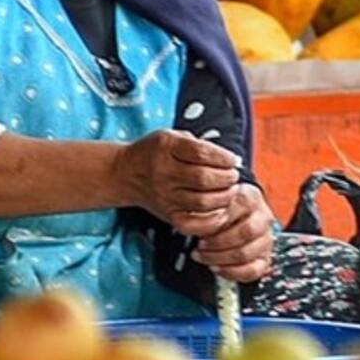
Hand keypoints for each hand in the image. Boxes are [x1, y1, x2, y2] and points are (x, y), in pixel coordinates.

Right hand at [113, 129, 240, 236]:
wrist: (126, 173)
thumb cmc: (156, 152)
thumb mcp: (173, 136)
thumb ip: (199, 145)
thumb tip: (231, 160)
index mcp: (166, 147)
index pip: (200, 153)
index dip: (223, 157)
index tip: (233, 160)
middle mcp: (163, 172)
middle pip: (203, 179)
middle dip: (226, 178)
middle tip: (234, 176)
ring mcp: (164, 196)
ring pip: (201, 202)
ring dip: (224, 198)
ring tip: (230, 191)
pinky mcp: (167, 214)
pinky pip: (192, 224)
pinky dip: (211, 221)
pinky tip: (220, 212)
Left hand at [192, 183, 275, 282]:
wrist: (230, 219)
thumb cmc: (218, 210)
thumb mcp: (213, 201)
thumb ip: (207, 208)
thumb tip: (194, 222)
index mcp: (251, 197)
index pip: (240, 206)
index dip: (220, 218)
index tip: (201, 227)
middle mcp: (262, 217)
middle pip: (245, 232)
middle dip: (217, 242)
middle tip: (199, 245)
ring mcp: (265, 239)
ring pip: (246, 253)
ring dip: (219, 258)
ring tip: (203, 256)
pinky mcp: (264, 258)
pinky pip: (252, 271)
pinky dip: (231, 272)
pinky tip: (216, 267)